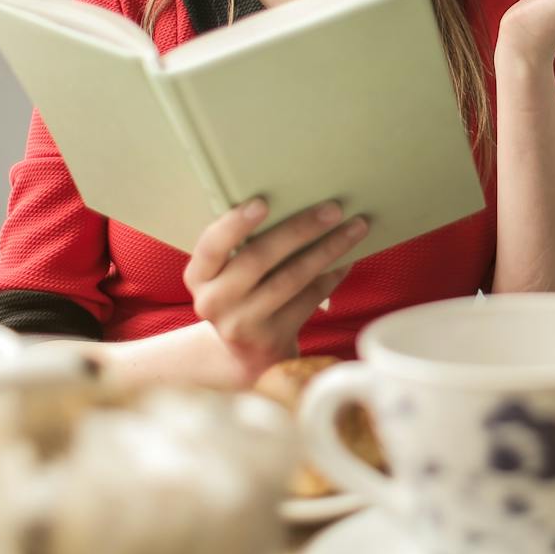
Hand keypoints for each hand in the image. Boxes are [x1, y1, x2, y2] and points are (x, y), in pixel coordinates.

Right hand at [182, 197, 369, 382]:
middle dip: (299, 229)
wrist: (246, 354)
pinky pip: (308, 300)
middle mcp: (213, 301)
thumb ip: (245, 245)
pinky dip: (331, 276)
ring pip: (290, 279)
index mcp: (199, 275)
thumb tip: (299, 199)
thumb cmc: (244, 294)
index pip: (211, 246)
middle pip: (258, 259)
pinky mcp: (270, 339)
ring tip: (355, 228)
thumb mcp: (229, 274)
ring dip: (327, 250)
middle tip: (333, 209)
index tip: (262, 202)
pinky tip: (348, 258)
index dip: (234, 225)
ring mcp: (241, 324)